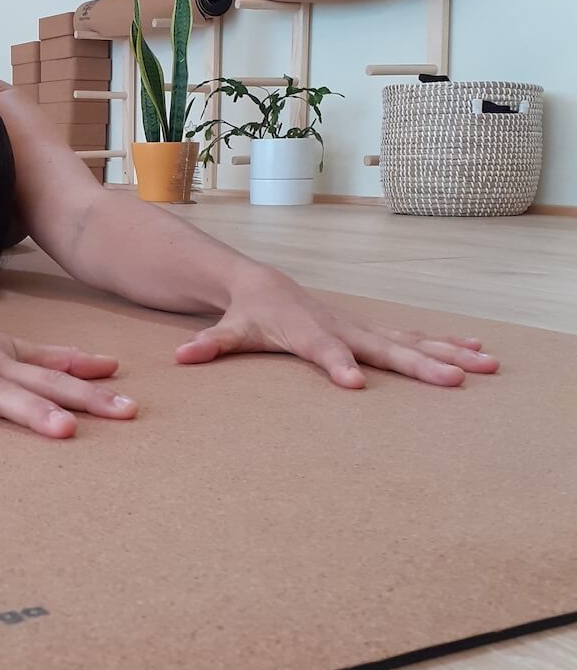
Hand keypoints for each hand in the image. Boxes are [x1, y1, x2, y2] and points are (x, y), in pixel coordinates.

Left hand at [177, 266, 498, 387]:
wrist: (261, 285)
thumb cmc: (246, 313)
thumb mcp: (226, 330)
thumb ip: (210, 344)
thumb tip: (183, 355)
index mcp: (305, 330)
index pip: (323, 349)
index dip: (337, 364)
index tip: (356, 384)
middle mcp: (339, 326)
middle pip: (382, 346)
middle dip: (418, 364)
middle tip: (453, 381)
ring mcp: (359, 327)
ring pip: (409, 340)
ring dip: (447, 353)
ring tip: (486, 365)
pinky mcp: (369, 332)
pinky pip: (411, 337)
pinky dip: (444, 344)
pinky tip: (475, 352)